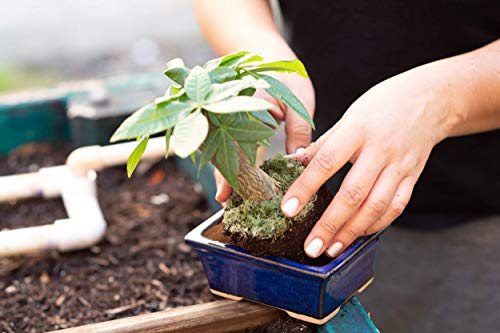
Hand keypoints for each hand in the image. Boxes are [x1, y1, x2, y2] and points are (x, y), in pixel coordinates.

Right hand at [215, 73, 314, 202]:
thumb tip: (298, 161)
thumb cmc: (286, 78)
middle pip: (223, 152)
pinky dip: (231, 161)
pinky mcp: (233, 123)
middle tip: (225, 202)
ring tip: (227, 197)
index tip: (226, 194)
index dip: (230, 173)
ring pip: (223, 150)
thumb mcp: (298, 102)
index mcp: (245, 111)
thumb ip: (298, 131)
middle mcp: (232, 116)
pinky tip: (234, 177)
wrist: (268, 55)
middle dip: (224, 178)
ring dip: (225, 172)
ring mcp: (229, 119)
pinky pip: (229, 145)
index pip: (235, 147)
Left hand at [281, 66, 454, 257]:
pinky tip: (357, 236)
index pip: (326, 162)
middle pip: (353, 194)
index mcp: (358, 130)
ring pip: (375, 207)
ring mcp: (399, 166)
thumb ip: (323, 144)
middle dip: (329, 225)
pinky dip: (375, 225)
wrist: (427, 100)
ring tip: (330, 250)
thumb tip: (293, 162)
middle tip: (311, 247)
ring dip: (351, 233)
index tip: (288, 209)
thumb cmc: (381, 106)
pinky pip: (395, 207)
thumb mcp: (348, 117)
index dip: (305, 187)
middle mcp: (380, 150)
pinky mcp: (412, 178)